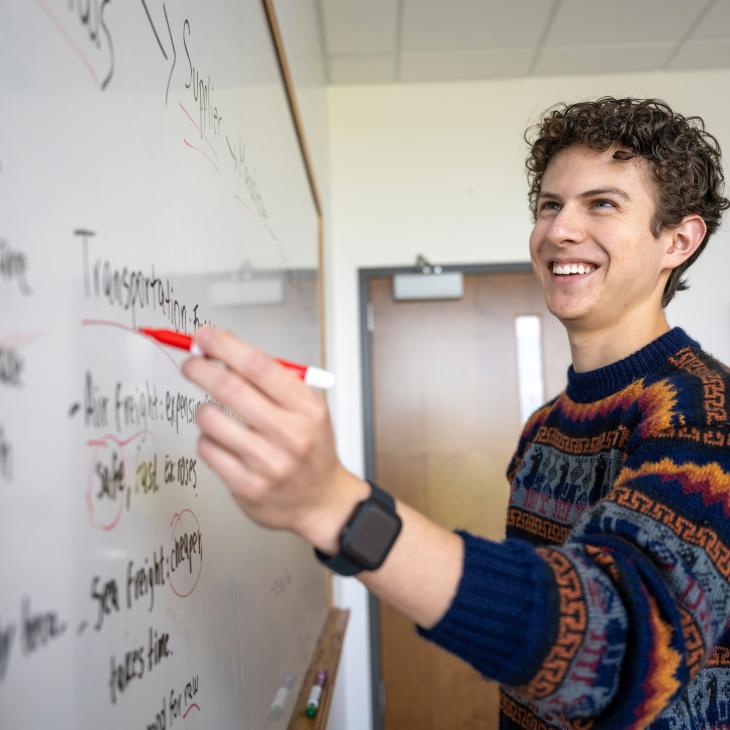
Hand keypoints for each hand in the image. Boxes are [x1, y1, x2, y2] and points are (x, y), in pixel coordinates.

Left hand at [180, 328, 368, 551]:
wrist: (321, 500)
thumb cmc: (310, 447)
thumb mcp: (305, 407)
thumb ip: (270, 379)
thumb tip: (222, 349)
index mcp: (307, 408)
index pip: (259, 366)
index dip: (225, 346)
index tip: (204, 337)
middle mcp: (290, 435)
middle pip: (230, 389)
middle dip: (201, 369)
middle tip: (190, 363)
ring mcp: (268, 463)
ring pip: (211, 420)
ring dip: (203, 410)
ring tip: (213, 412)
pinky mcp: (246, 487)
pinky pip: (207, 449)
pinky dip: (207, 439)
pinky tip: (222, 441)